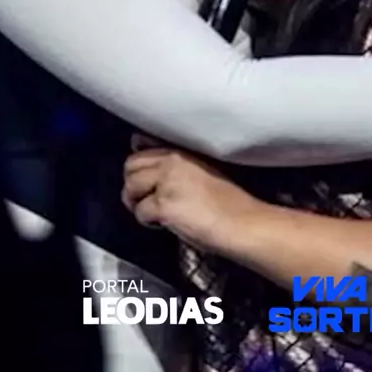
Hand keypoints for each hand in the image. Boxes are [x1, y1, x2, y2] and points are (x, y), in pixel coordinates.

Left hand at [122, 148, 261, 254]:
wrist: (241, 222)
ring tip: (154, 213)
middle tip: (145, 199)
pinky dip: (148, 222)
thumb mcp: (204, 171)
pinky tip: (164, 225)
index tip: (143, 176)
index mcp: (181, 152)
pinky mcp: (163, 205)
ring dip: (137, 203)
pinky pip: (140, 213)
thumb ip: (179, 167)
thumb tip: (156, 175)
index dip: (138, 163)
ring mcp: (166, 182)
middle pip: (130, 166)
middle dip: (133, 184)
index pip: (142, 146)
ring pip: (130, 188)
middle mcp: (171, 161)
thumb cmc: (230, 202)